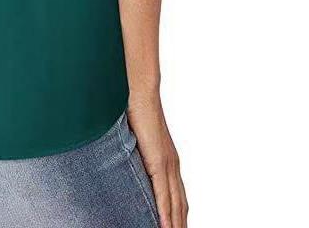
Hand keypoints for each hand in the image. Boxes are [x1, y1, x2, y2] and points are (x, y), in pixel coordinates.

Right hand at [126, 90, 188, 227]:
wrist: (140, 93)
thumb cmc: (136, 110)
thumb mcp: (136, 139)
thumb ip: (136, 154)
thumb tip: (127, 160)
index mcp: (169, 161)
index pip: (177, 196)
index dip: (178, 215)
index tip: (177, 227)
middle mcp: (172, 166)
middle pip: (180, 205)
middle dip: (180, 224)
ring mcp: (167, 165)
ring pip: (175, 205)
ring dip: (175, 224)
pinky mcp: (159, 163)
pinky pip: (163, 195)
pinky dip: (165, 213)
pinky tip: (165, 226)